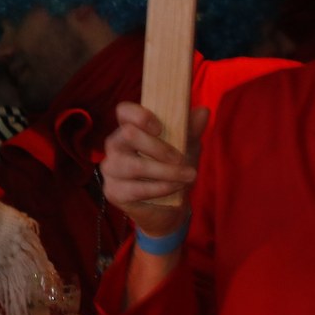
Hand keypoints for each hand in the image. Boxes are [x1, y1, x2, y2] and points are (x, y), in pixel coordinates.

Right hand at [99, 102, 207, 240]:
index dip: (140, 115)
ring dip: (166, 172)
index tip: (160, 128)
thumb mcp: (188, 146)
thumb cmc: (176, 167)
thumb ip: (192, 129)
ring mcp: (111, 168)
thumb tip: (203, 112)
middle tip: (181, 159)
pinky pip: (136, 188)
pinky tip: (176, 187)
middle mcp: (116, 144)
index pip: (124, 111)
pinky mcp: (113, 191)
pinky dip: (161, 188)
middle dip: (159, 148)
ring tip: (188, 176)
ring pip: (135, 165)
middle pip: (128, 134)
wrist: (172, 204)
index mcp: (131, 126)